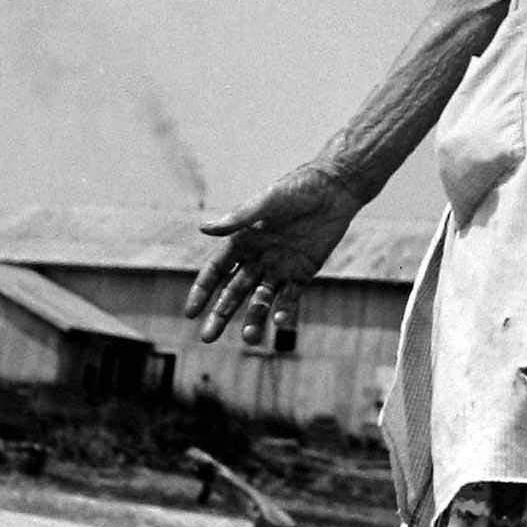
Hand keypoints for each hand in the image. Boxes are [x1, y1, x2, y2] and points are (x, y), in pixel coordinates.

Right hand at [185, 164, 363, 344]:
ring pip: (261, 300)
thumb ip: (239, 218)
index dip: (202, 291)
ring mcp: (279, 267)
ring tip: (250, 338)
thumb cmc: (298, 189)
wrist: (336, 188)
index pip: (216, 271)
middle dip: (220, 314)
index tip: (191, 312)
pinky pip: (290, 296)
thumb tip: (203, 228)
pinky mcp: (303, 272)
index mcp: (243, 240)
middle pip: (233, 292)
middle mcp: (257, 257)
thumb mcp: (268, 201)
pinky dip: (285, 310)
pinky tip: (280, 321)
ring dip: (253, 319)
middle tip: (207, 337)